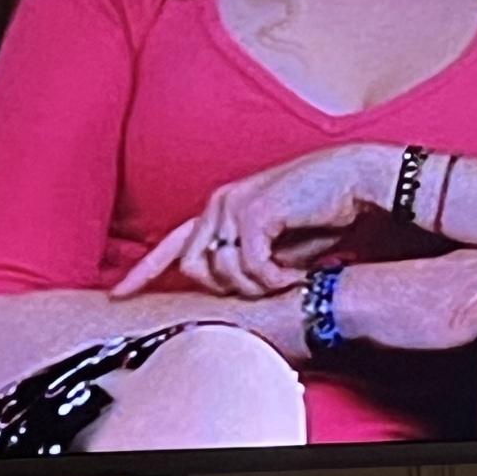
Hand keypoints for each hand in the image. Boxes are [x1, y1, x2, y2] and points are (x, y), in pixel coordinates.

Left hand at [112, 143, 395, 298]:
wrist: (356, 181)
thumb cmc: (325, 212)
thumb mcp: (278, 243)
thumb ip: (247, 258)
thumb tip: (230, 290)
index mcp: (220, 207)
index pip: (171, 243)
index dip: (143, 271)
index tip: (119, 294)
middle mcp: (219, 203)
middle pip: (191, 267)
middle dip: (225, 288)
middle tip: (268, 287)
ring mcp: (233, 205)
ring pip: (218, 271)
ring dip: (256, 285)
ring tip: (288, 278)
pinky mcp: (254, 212)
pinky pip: (248, 265)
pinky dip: (273, 278)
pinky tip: (295, 273)